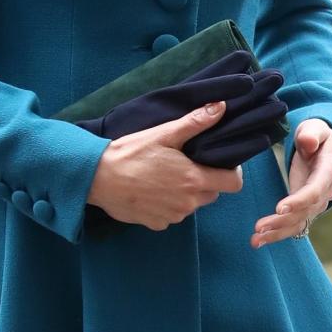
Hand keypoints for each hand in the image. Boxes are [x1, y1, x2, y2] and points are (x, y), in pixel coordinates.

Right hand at [87, 100, 243, 231]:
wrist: (98, 178)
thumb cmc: (130, 153)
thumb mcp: (164, 134)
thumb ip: (195, 123)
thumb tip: (220, 107)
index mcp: (194, 179)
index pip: (234, 184)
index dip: (232, 173)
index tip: (220, 164)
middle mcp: (188, 203)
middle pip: (211, 194)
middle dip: (203, 181)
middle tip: (183, 165)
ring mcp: (172, 216)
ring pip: (191, 205)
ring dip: (184, 194)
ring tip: (162, 177)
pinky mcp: (156, 224)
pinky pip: (171, 215)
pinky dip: (166, 205)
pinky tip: (149, 191)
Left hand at [250, 118, 331, 246]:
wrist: (324, 147)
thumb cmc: (316, 134)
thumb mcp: (316, 127)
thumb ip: (311, 134)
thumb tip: (308, 143)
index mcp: (328, 170)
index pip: (315, 190)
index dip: (299, 200)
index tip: (280, 208)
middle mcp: (325, 191)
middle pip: (304, 211)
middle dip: (281, 221)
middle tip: (259, 227)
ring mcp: (315, 203)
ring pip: (298, 222)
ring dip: (277, 233)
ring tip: (255, 240)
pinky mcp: (305, 208)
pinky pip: (293, 225)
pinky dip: (276, 234)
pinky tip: (258, 240)